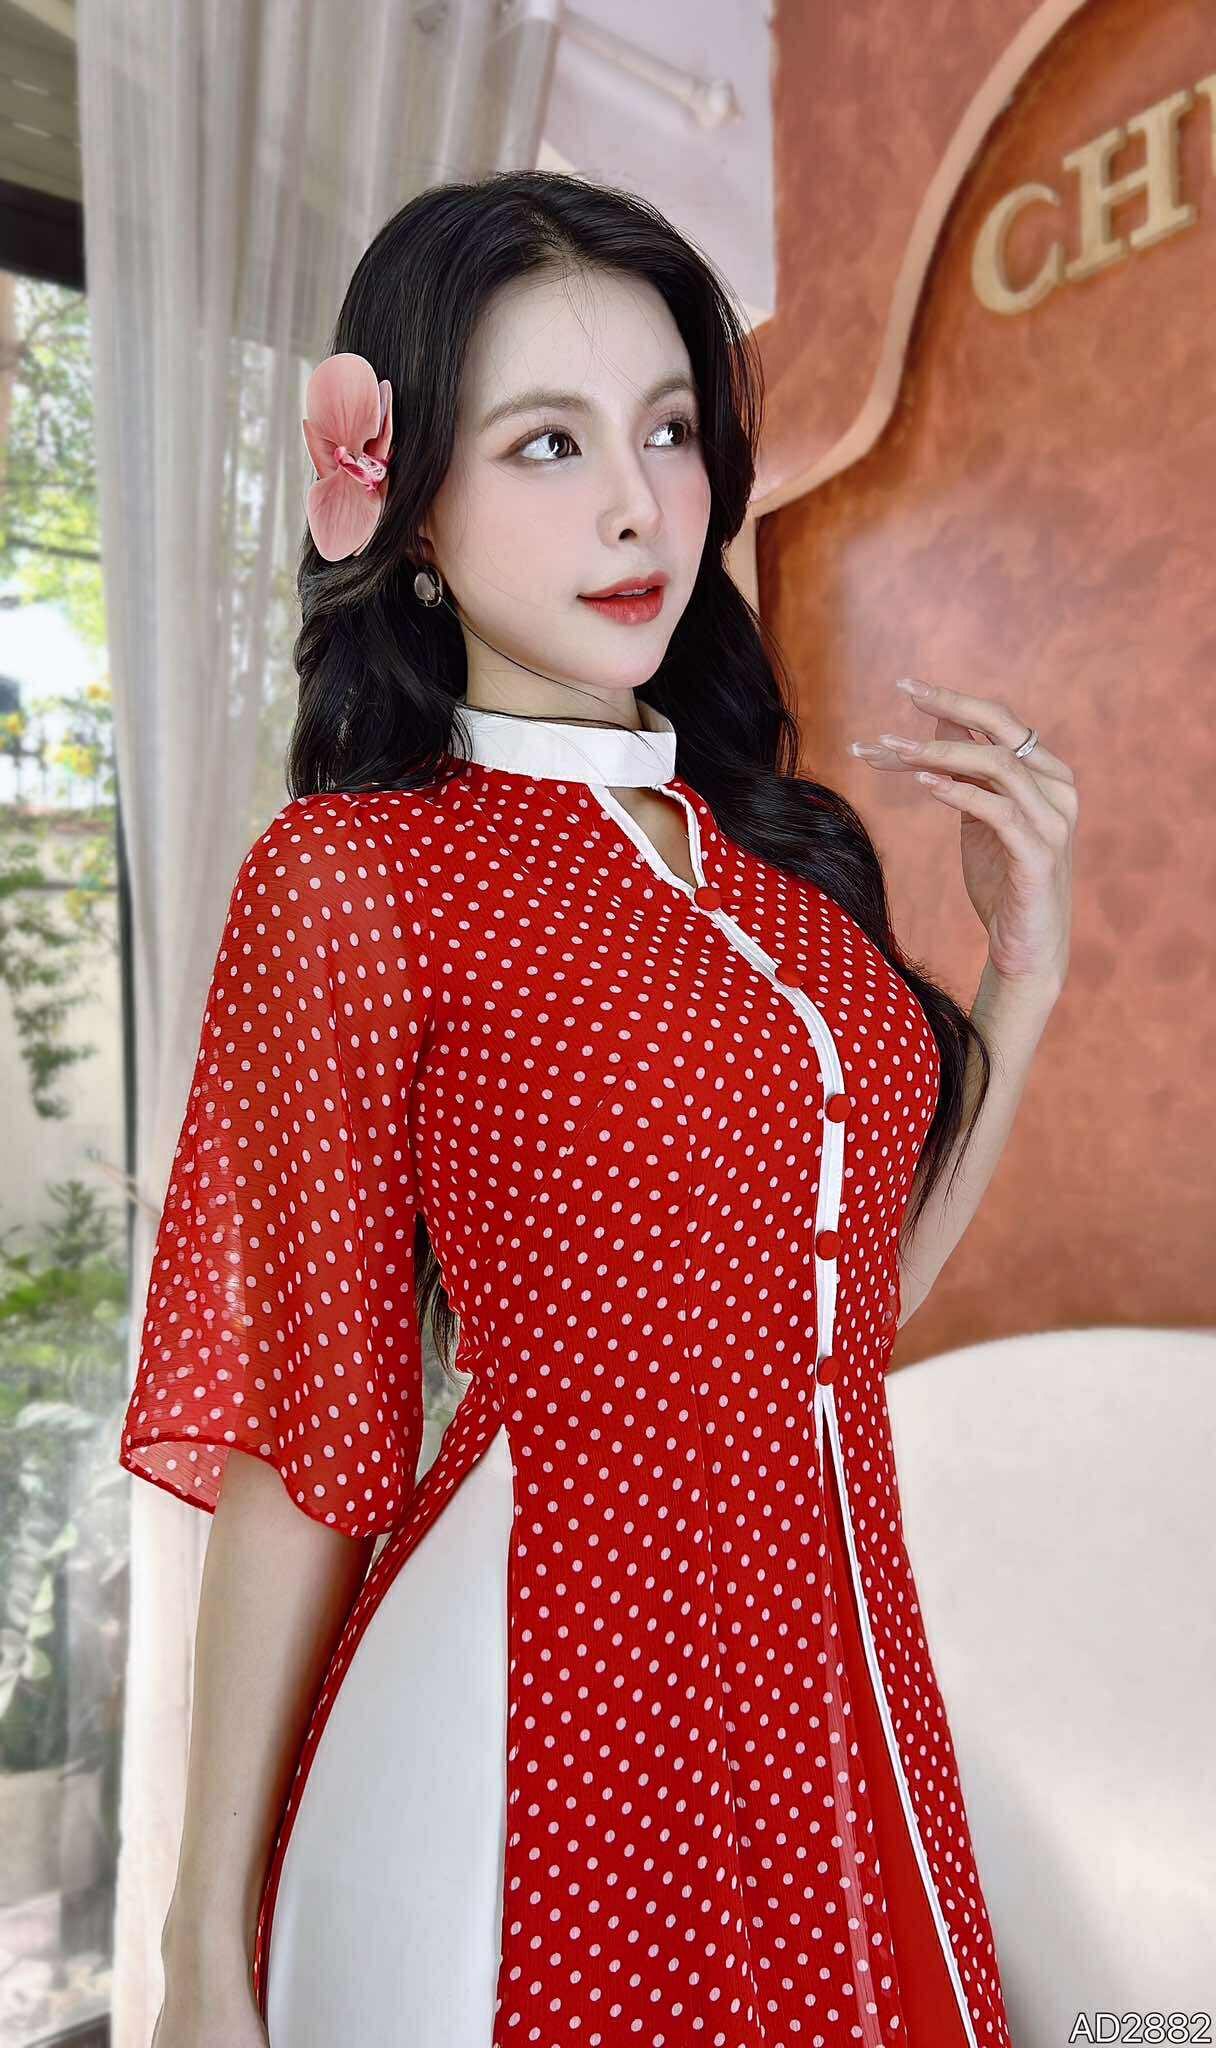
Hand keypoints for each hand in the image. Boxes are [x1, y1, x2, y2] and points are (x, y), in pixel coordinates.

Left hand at [850, 676, 1077, 996]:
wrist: (1026, 948)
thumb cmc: (1001, 882)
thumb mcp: (979, 817)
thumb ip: (968, 771)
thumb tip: (942, 719)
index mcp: (1046, 774)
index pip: (998, 721)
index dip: (952, 700)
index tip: (905, 685)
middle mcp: (1057, 789)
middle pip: (1002, 729)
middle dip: (948, 707)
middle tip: (899, 695)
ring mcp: (1053, 822)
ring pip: (997, 765)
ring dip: (940, 752)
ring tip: (894, 749)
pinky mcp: (1039, 857)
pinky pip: (999, 812)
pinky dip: (960, 793)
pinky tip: (924, 784)